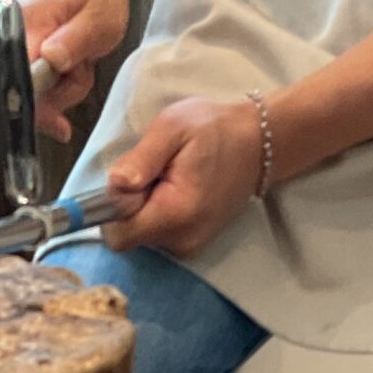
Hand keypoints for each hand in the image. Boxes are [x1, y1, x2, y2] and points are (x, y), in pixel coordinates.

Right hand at [13, 0, 128, 141]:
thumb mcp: (101, 12)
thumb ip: (76, 38)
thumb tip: (50, 61)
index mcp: (21, 27)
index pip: (20, 81)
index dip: (40, 107)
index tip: (62, 127)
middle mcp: (3, 42)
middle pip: (25, 96)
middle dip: (60, 94)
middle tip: (84, 67)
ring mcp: (6, 53)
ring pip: (35, 97)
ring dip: (65, 87)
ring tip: (81, 57)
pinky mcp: (14, 62)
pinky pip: (38, 90)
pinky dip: (61, 83)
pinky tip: (71, 61)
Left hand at [103, 99, 265, 257]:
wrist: (259, 142)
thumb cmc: (215, 129)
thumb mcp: (173, 126)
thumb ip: (141, 158)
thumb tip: (115, 184)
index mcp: (175, 214)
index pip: (117, 234)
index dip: (113, 206)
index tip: (133, 179)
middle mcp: (182, 239)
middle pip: (128, 234)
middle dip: (131, 204)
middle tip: (157, 173)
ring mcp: (189, 245)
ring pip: (141, 234)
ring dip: (145, 207)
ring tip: (171, 178)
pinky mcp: (192, 244)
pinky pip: (157, 234)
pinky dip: (159, 213)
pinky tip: (178, 190)